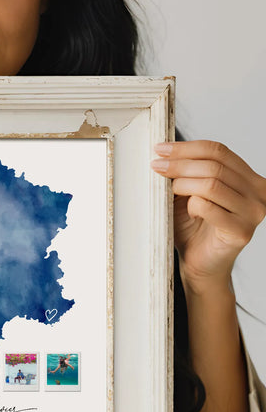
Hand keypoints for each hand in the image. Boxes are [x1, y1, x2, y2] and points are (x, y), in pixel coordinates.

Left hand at [152, 140, 265, 291]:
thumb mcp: (188, 194)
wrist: (199, 264)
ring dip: (183, 184)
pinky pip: (208, 207)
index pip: (218, 151)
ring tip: (170, 192)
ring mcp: (253, 212)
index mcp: (248, 178)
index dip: (186, 148)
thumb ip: (185, 173)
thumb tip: (163, 152)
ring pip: (211, 184)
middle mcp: (258, 192)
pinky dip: (191, 206)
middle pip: (214, 165)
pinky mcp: (241, 232)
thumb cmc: (193, 228)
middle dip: (179, 164)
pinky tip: (188, 214)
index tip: (160, 149)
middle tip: (156, 167)